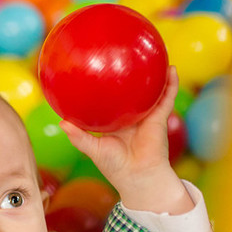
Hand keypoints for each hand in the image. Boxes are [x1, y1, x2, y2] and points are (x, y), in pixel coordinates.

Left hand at [59, 66, 193, 213]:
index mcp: (115, 123)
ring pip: (151, 91)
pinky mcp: (159, 117)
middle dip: (129, 75)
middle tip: (123, 56)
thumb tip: (61, 122)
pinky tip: (171, 69)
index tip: (97, 71)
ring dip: (154, 74)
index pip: (109, 101)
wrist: (138, 177)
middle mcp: (131, 117)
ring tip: (152, 54)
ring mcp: (146, 116)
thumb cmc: (115, 166)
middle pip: (130, 92)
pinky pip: (166, 98)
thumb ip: (78, 136)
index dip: (104, 88)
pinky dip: (171, 84)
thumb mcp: (93, 149)